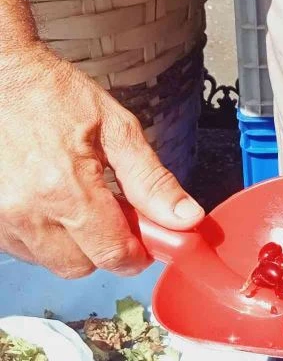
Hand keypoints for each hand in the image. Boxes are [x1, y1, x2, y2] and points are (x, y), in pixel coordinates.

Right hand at [0, 44, 204, 277]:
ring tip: (79, 199)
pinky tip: (52, 202)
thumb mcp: (117, 129)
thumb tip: (186, 219)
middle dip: (105, 248)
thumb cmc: (55, 94)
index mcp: (65, 189)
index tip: (148, 238)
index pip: (112, 254)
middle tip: (114, 213)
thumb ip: (152, 181)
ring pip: (51, 261)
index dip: (138, 253)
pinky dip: (45, 236)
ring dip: (74, 243)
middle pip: (82, 266)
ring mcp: (0, 218)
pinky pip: (25, 248)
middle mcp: (26, 211)